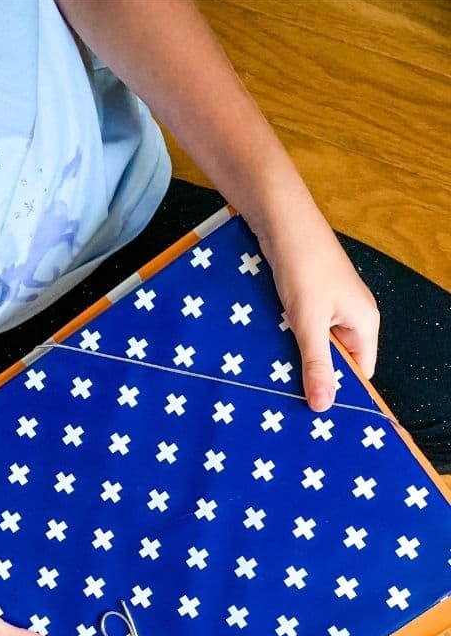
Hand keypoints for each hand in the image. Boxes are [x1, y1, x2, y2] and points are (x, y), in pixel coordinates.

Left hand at [256, 206, 379, 411]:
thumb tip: (324, 405)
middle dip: (316, 378)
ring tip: (277, 380)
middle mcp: (352, 317)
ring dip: (298, 359)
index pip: (361, 372)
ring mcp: (330, 308)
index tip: (318, 413)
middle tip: (291, 402)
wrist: (282, 221)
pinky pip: (302, 331)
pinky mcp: (309, 300)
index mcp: (364, 323)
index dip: (342, 393)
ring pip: (316, 347)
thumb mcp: (309, 322)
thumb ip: (316, 364)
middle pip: (338, 362)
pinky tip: (271, 353)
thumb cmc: (303, 265)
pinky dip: (288, 341)